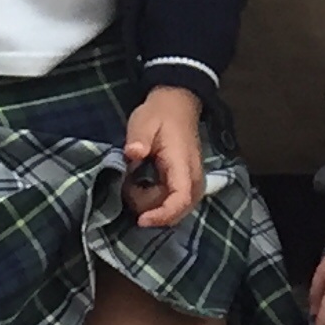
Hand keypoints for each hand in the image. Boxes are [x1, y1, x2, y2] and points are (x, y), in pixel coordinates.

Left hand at [121, 84, 206, 227]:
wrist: (177, 104)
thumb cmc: (159, 114)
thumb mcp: (144, 121)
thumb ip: (139, 138)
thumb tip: (133, 153)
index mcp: (182, 163)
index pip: (180, 198)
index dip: (162, 215)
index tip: (142, 220)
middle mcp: (193, 177)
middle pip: (178, 211)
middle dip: (151, 209)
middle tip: (130, 186)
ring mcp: (192, 182)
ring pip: (175, 210)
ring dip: (151, 204)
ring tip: (134, 182)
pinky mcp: (186, 184)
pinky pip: (173, 203)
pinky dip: (155, 201)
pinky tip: (142, 184)